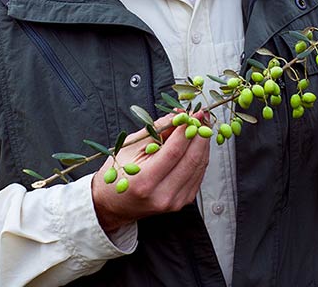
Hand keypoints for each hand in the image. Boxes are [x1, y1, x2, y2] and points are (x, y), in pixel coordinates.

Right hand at [91, 113, 209, 233]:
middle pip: (192, 159)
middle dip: (200, 133)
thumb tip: (178, 115)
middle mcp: (163, 195)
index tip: (194, 113)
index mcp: (145, 181)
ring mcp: (175, 202)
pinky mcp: (182, 202)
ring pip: (200, 166)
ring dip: (203, 144)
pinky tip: (197, 144)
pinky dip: (201, 156)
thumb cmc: (118, 174)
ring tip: (201, 126)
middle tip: (202, 117)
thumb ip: (157, 129)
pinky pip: (199, 175)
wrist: (114, 205)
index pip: (175, 151)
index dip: (187, 129)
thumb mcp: (131, 146)